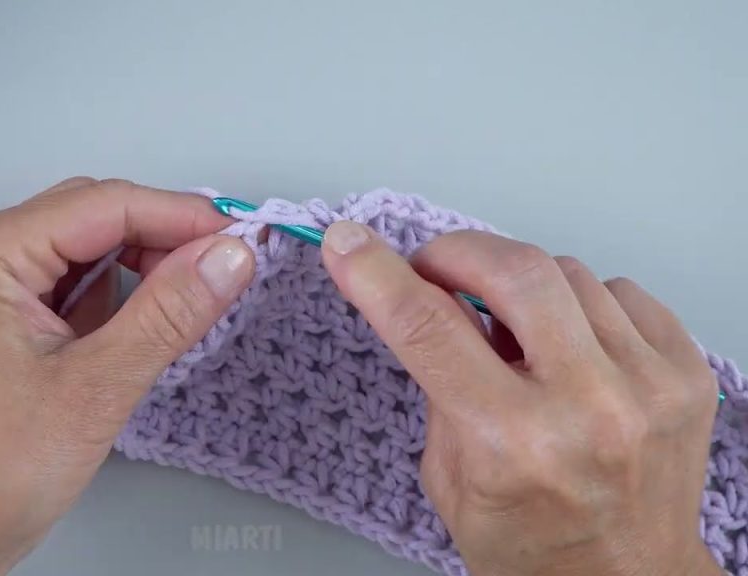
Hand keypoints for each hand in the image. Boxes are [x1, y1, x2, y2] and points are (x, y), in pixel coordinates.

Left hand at [0, 178, 254, 575]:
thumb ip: (169, 312)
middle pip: (94, 215)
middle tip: (224, 267)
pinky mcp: (4, 316)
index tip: (240, 235)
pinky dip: (119, 296)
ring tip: (189, 302)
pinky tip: (146, 323)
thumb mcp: (98, 386)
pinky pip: (74, 283)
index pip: (103, 205)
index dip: (180, 215)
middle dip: (163, 238)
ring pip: (88, 247)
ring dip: (143, 267)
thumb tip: (228, 257)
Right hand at [321, 223, 721, 575]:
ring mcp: (648, 386)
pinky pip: (619, 290)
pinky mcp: (686, 373)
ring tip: (512, 333)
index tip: (349, 245)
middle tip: (434, 269)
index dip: (377, 276)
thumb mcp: (449, 477)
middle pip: (513, 270)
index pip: (429, 328)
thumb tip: (428, 293)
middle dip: (456, 253)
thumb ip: (439, 383)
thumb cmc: (532, 544)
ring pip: (566, 272)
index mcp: (511, 443)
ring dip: (520, 286)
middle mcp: (587, 408)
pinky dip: (578, 304)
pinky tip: (568, 345)